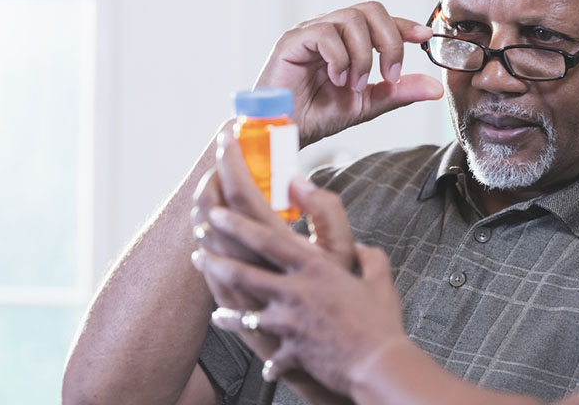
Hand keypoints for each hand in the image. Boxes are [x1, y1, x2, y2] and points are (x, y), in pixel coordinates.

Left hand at [192, 187, 406, 396]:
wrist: (377, 364)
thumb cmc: (381, 323)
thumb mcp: (380, 280)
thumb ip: (370, 258)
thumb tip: (364, 249)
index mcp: (314, 269)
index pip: (267, 241)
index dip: (238, 225)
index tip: (216, 214)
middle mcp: (294, 291)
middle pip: (243, 273)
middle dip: (216, 261)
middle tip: (197, 252)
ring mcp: (288, 322)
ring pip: (244, 312)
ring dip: (224, 308)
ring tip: (214, 308)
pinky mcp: (289, 350)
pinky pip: (268, 354)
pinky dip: (262, 356)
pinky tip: (256, 357)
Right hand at [255, 1, 443, 145]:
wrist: (286, 132)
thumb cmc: (318, 115)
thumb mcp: (367, 105)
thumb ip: (398, 92)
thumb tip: (435, 87)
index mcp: (347, 40)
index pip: (380, 20)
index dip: (404, 25)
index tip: (424, 37)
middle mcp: (329, 29)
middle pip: (371, 10)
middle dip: (389, 42)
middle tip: (389, 76)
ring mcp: (310, 31)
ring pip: (352, 20)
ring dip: (362, 57)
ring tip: (353, 85)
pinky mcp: (292, 40)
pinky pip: (326, 33)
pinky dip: (339, 58)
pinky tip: (335, 80)